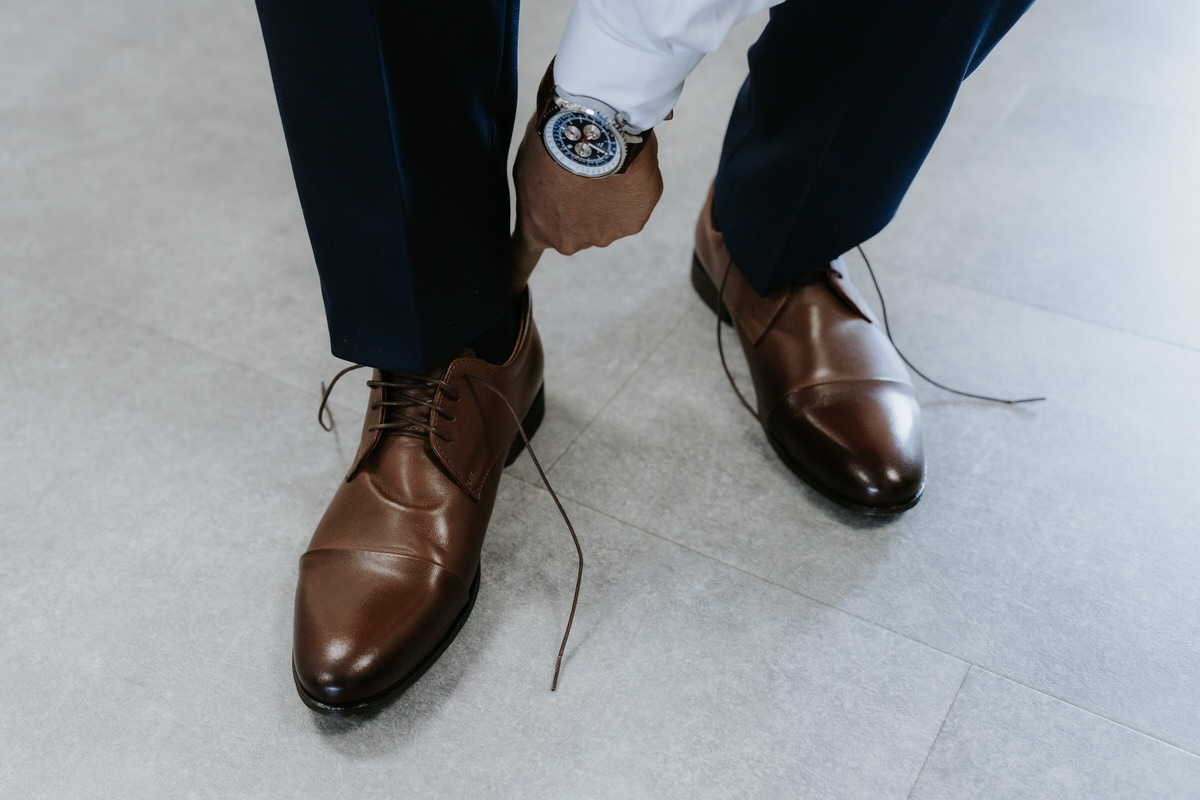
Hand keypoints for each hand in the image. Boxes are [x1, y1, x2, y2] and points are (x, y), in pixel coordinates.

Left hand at [511, 115, 663, 290]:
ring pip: (607, 216)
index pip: (521, 259)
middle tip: (581, 170)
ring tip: (605, 163)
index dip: (517, 275)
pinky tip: (625, 167)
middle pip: (575, 228)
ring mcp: (603, 236)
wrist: (593, 126)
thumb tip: (551, 196)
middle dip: (579, 205)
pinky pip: (632, 205)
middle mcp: (569, 242)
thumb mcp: (526, 166)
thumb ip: (536, 194)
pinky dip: (631, 190)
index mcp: (537, 228)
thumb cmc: (552, 138)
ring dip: (607, 195)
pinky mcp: (633, 223)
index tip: (512, 293)